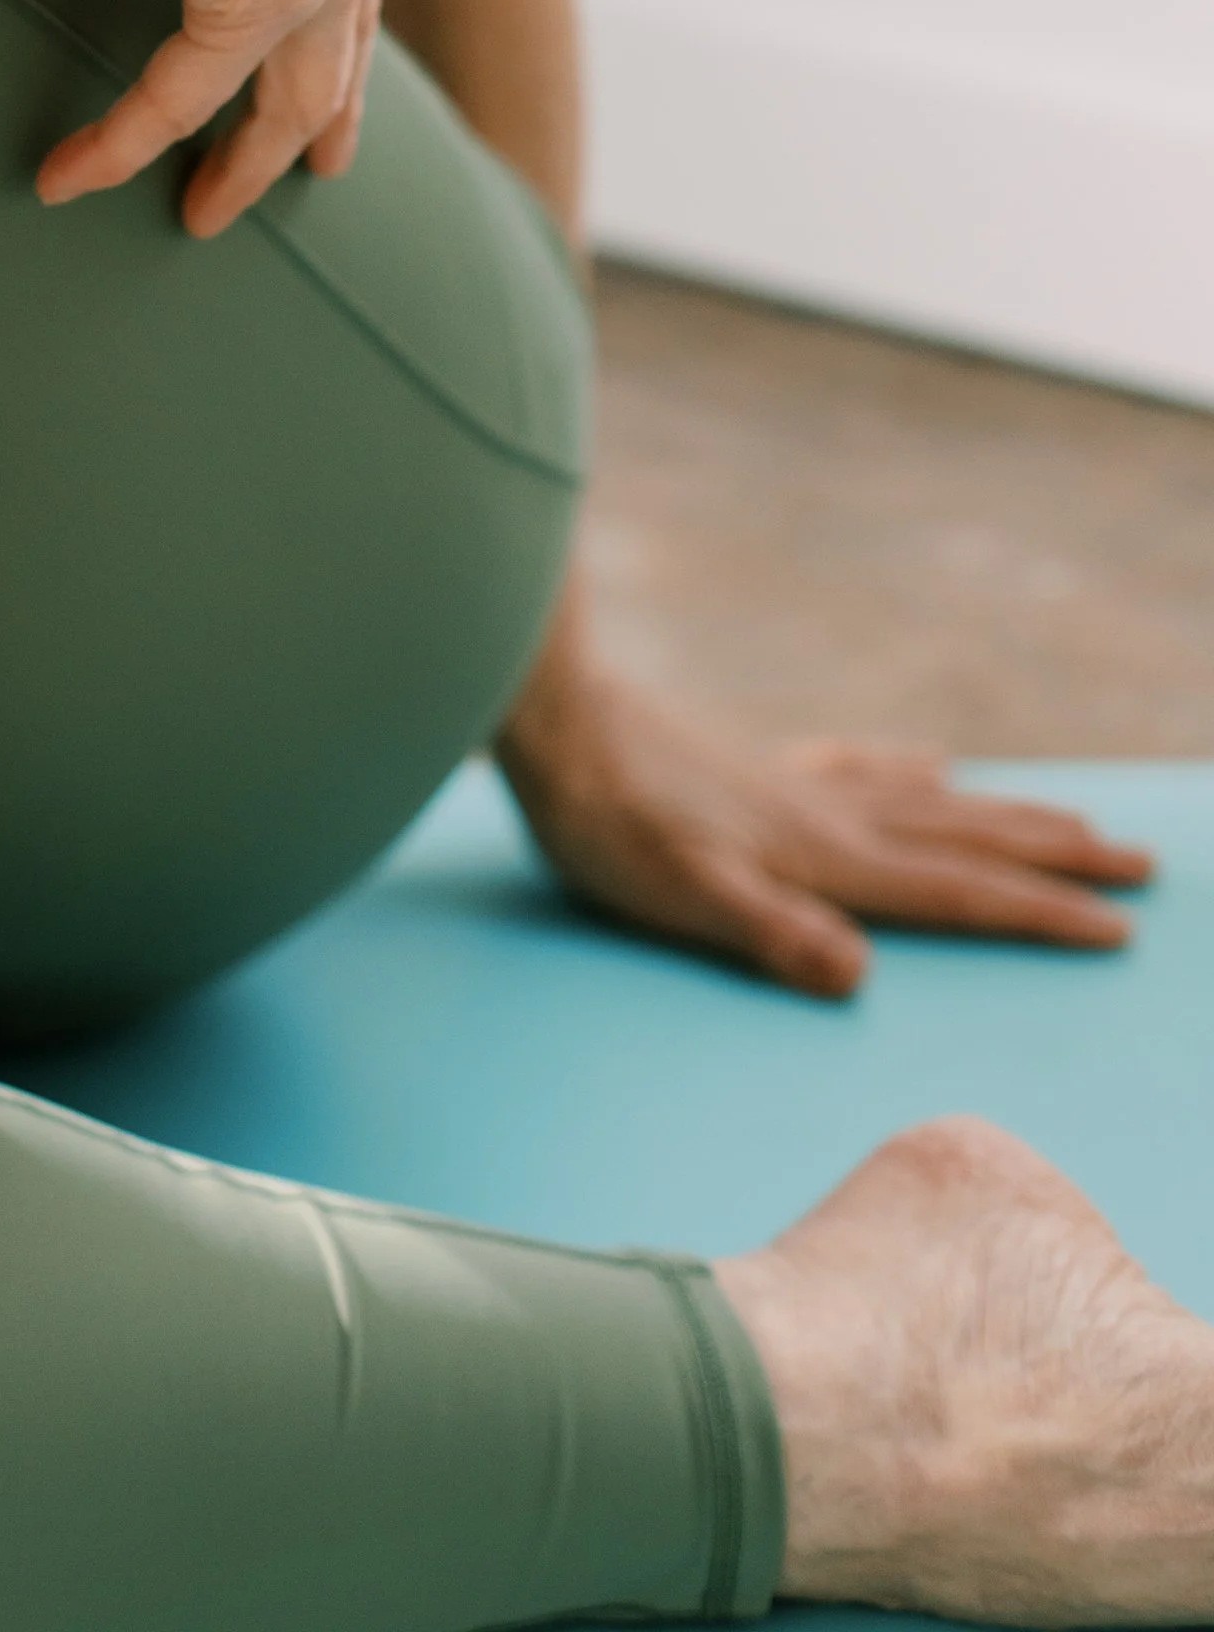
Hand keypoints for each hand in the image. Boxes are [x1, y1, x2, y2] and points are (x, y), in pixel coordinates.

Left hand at [497, 647, 1151, 998]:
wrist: (556, 720)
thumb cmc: (609, 825)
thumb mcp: (681, 898)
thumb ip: (770, 934)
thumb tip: (858, 977)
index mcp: (825, 860)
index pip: (953, 893)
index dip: (1037, 914)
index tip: (1120, 927)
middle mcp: (829, 816)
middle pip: (967, 838)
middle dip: (1057, 856)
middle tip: (1142, 861)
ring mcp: (796, 786)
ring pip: (930, 799)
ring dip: (1006, 814)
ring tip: (1073, 817)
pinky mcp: (758, 767)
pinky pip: (861, 765)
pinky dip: (910, 768)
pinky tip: (930, 758)